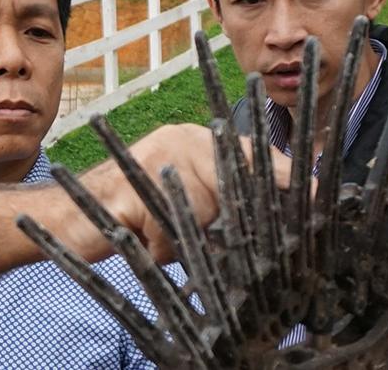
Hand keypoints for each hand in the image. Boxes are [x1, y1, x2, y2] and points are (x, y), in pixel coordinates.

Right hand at [72, 124, 294, 261]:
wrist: (66, 218)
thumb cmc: (132, 218)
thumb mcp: (184, 207)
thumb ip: (223, 203)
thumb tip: (280, 219)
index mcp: (194, 139)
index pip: (250, 150)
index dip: (283, 172)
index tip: (322, 192)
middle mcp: (178, 139)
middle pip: (233, 187)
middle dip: (230, 221)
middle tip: (215, 240)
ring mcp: (153, 159)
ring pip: (203, 213)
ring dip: (187, 240)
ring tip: (161, 238)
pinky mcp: (131, 189)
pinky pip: (169, 232)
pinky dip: (161, 249)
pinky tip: (145, 243)